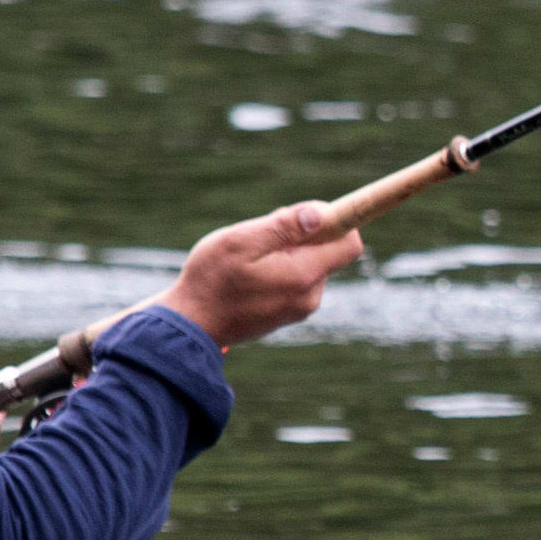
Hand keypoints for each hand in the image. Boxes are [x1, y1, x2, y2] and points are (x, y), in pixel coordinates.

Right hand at [159, 199, 364, 351]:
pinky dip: (280, 270)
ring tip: (250, 260)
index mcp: (304, 275)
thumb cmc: (211, 280)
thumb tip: (322, 214)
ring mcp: (299, 308)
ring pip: (309, 265)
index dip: (337, 220)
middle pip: (327, 251)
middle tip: (262, 237)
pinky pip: (296, 281)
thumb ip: (284, 227)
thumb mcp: (242, 242)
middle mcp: (310, 295)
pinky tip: (249, 276)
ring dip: (287, 253)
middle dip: (302, 236)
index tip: (306, 214)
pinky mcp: (287, 314)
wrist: (191, 326)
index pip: (349, 243)